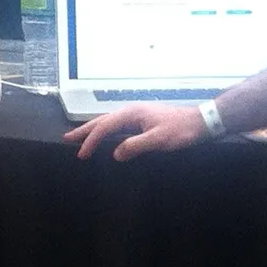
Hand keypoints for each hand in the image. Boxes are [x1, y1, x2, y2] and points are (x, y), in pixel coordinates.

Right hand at [65, 102, 208, 160]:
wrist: (200, 122)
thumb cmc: (181, 131)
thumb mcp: (159, 140)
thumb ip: (135, 146)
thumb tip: (115, 154)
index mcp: (132, 113)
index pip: (104, 127)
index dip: (91, 141)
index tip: (81, 155)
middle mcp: (131, 111)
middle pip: (102, 121)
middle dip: (84, 131)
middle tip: (66, 140)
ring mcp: (136, 115)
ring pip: (108, 122)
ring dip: (93, 130)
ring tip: (79, 137)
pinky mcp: (142, 120)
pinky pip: (117, 125)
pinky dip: (106, 131)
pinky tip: (105, 137)